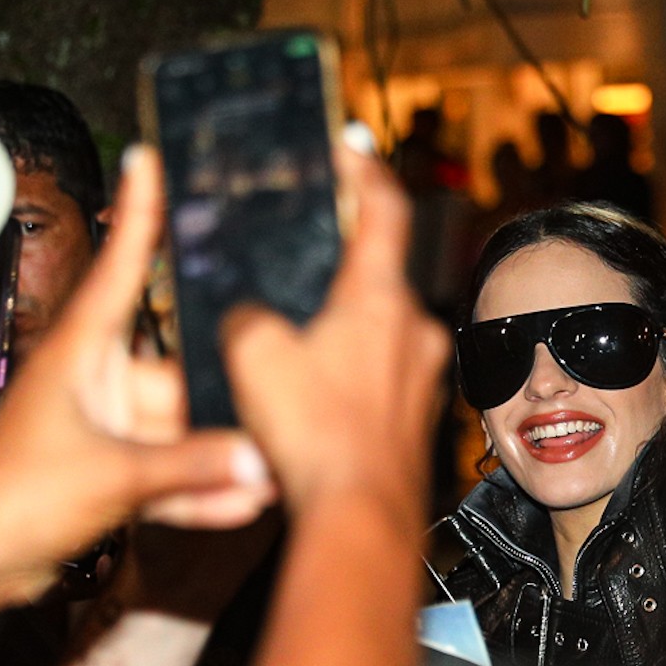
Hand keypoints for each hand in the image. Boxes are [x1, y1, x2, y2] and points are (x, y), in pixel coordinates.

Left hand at [0, 149, 275, 590]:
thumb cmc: (16, 500)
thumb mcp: (116, 476)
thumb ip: (192, 469)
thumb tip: (258, 463)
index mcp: (82, 351)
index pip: (121, 265)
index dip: (138, 211)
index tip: (147, 156)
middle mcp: (94, 380)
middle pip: (176, 373)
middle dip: (223, 398)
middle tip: (280, 403)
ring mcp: (100, 428)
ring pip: (176, 432)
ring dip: (216, 455)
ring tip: (272, 471)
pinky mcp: (103, 473)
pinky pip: (164, 473)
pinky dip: (197, 489)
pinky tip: (243, 506)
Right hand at [221, 145, 449, 520]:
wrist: (360, 517)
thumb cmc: (315, 433)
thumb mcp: (252, 356)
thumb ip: (245, 320)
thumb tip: (246, 319)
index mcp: (380, 299)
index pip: (384, 210)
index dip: (364, 172)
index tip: (350, 148)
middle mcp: (413, 331)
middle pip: (379, 278)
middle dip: (340, 270)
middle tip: (304, 265)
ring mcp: (421, 379)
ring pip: (379, 334)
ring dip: (343, 331)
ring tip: (297, 343)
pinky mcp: (414, 423)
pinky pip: (380, 381)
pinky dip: (350, 378)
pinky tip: (313, 400)